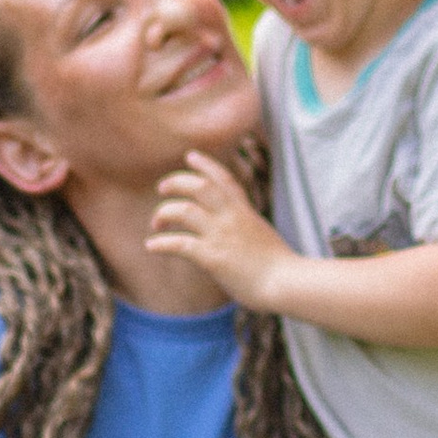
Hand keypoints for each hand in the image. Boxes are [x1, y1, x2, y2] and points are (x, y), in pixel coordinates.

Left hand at [149, 150, 295, 310]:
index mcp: (244, 211)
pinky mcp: (213, 258)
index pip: (223, 179)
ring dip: (163, 214)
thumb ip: (246, 226)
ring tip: (155, 224)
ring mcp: (221, 236)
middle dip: (176, 182)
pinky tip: (151, 246)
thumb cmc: (279, 266)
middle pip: (199, 186)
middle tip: (161, 188)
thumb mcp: (262, 234)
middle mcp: (231, 218)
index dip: (205, 165)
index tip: (190, 155)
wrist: (287, 282)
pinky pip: (180, 244)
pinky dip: (161, 243)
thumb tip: (235, 231)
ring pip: (184, 211)